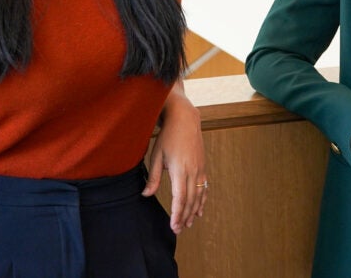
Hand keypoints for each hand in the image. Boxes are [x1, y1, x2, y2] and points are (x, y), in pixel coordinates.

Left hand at [143, 82, 207, 233]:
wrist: (185, 119)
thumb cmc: (168, 136)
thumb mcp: (156, 155)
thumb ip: (153, 177)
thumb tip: (146, 195)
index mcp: (180, 170)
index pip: (179, 198)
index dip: (177, 214)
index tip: (174, 226)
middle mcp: (193, 171)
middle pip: (190, 200)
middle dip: (185, 217)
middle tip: (178, 230)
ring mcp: (200, 169)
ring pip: (199, 196)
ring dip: (194, 211)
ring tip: (188, 223)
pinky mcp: (203, 166)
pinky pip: (204, 188)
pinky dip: (202, 200)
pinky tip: (200, 210)